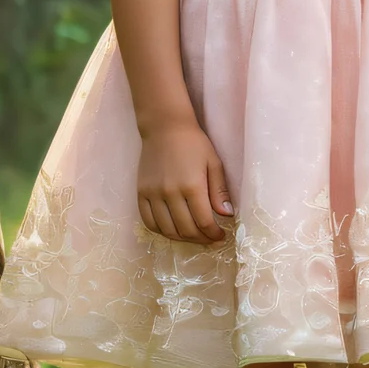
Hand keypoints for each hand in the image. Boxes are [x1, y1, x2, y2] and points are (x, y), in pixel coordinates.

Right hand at [137, 118, 234, 243]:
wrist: (165, 127)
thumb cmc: (194, 143)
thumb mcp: (213, 163)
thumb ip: (219, 191)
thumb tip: (227, 215)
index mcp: (192, 186)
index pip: (203, 222)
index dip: (213, 235)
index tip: (220, 237)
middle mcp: (170, 193)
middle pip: (185, 230)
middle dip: (201, 239)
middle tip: (209, 239)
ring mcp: (153, 194)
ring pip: (167, 230)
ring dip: (182, 239)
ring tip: (193, 236)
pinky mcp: (141, 193)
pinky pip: (148, 222)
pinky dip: (161, 231)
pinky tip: (173, 230)